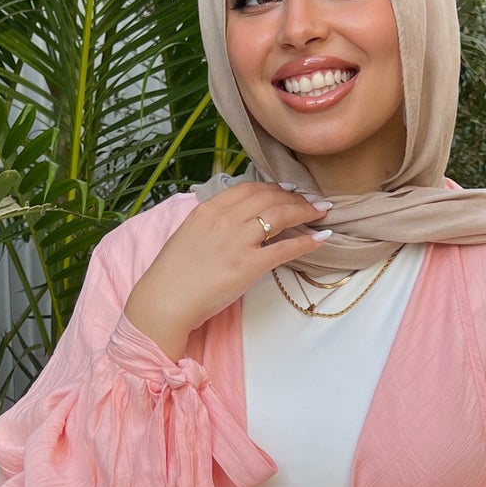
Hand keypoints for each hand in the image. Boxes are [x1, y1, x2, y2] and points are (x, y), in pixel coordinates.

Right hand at [124, 182, 332, 360]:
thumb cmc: (173, 274)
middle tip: (311, 200)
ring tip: (320, 212)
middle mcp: (225, 219)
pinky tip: (320, 238)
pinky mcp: (248, 265)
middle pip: (269, 197)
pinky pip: (285, 248)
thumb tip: (234, 219)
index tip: (288, 189)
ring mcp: (238, 241)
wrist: (165, 300)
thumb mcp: (189, 234)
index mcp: (208, 209)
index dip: (274, 186)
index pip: (249, 188)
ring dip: (305, 211)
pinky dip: (305, 241)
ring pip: (280, 215)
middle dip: (295, 196)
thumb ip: (212, 222)